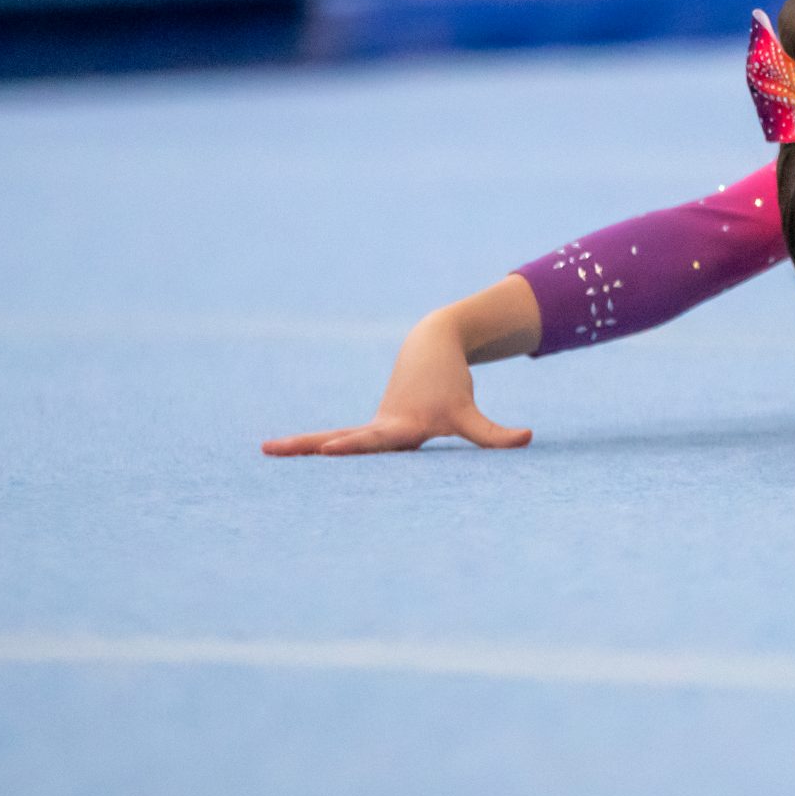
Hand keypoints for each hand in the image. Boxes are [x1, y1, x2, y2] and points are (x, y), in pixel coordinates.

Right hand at [263, 308, 531, 455]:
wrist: (433, 345)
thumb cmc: (450, 386)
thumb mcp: (467, 413)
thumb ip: (492, 434)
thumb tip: (528, 440)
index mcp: (401, 426)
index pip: (378, 441)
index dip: (356, 446)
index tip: (330, 448)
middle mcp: (382, 427)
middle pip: (350, 440)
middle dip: (321, 447)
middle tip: (285, 450)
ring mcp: (372, 425)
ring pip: (334, 436)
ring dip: (301, 445)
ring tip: (266, 448)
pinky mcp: (370, 425)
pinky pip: (337, 439)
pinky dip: (310, 446)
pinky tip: (279, 451)